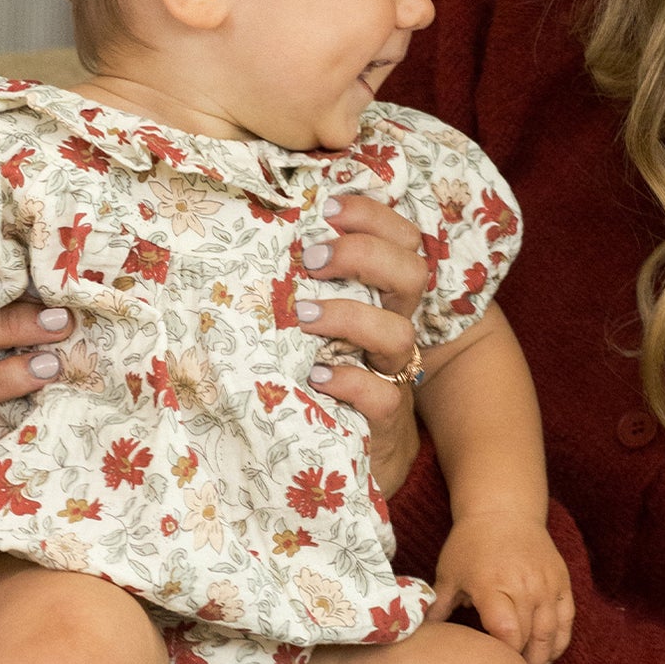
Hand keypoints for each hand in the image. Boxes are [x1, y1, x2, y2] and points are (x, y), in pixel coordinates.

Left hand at [292, 190, 429, 496]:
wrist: (352, 456)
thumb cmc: (322, 377)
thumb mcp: (317, 325)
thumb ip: (304, 285)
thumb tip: (253, 234)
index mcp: (382, 297)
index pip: (403, 240)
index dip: (374, 216)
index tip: (328, 206)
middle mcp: (394, 327)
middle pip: (411, 274)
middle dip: (364, 254)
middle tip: (312, 257)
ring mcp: (392, 374)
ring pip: (398, 333)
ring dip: (350, 315)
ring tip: (303, 314)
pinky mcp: (384, 421)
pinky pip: (382, 397)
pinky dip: (350, 381)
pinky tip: (316, 376)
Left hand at [433, 511, 574, 663]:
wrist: (504, 510)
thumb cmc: (471, 543)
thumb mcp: (448, 573)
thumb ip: (438, 607)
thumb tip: (414, 637)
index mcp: (494, 586)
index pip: (506, 633)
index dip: (502, 658)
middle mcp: (525, 587)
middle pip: (529, 639)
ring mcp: (547, 586)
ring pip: (551, 634)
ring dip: (542, 658)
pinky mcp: (562, 583)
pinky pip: (566, 620)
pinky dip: (559, 641)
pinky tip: (548, 655)